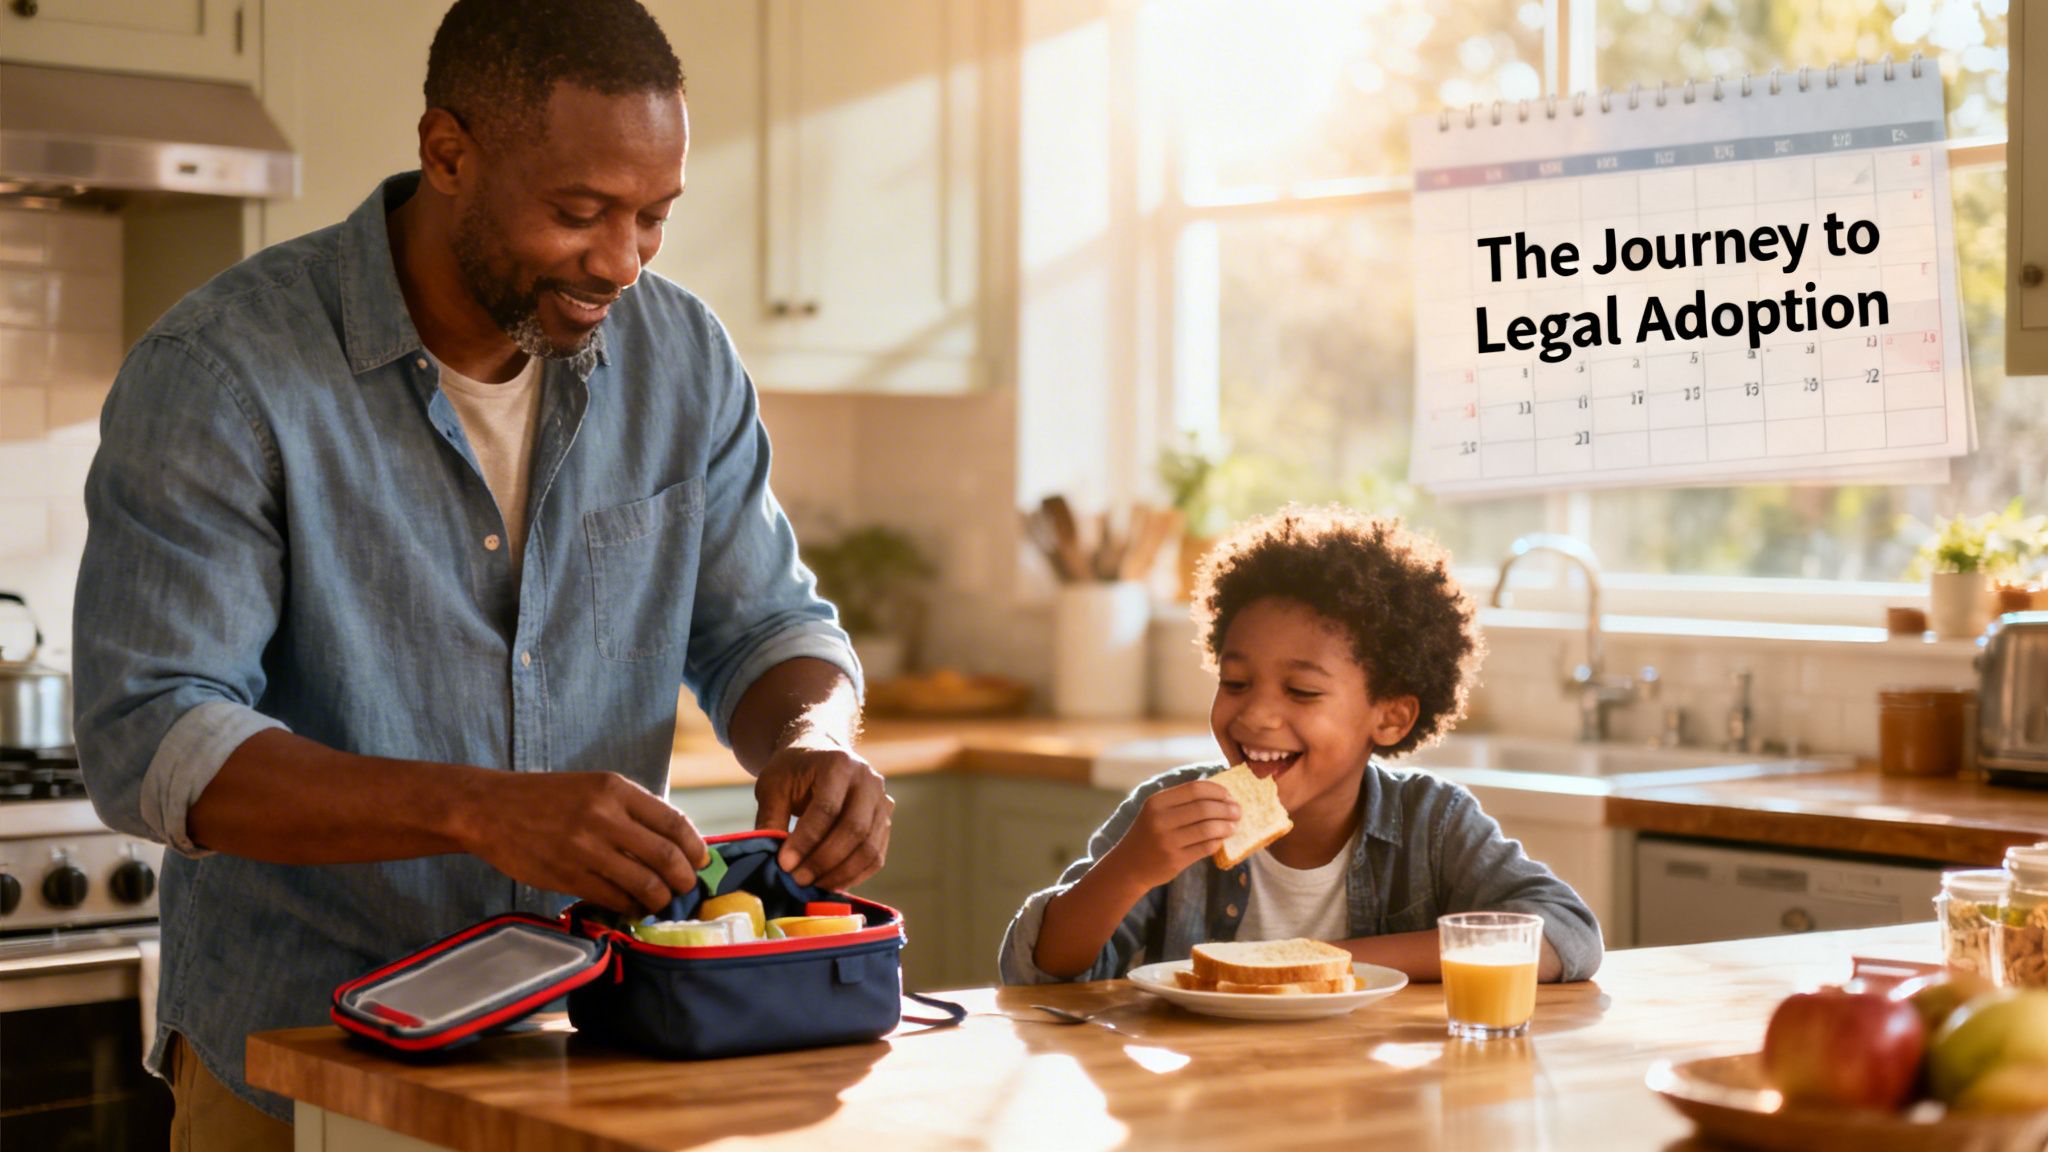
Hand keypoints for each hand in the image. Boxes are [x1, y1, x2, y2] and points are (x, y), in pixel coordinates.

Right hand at [458, 771, 708, 914]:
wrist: (489, 809)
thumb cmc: (547, 798)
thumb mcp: (594, 787)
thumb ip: (632, 810)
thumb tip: (675, 842)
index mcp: (615, 789)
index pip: (674, 822)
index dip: (695, 848)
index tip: (701, 861)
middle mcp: (604, 817)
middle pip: (666, 857)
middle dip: (685, 879)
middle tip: (686, 888)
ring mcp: (585, 849)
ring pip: (644, 884)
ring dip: (661, 899)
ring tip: (661, 902)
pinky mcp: (567, 876)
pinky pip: (614, 899)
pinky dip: (631, 907)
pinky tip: (633, 906)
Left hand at [753, 741, 891, 889]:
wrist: (820, 753)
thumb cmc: (793, 771)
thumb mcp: (773, 786)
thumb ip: (771, 819)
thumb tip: (769, 859)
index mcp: (839, 764)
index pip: (827, 809)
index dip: (806, 841)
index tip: (784, 864)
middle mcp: (868, 781)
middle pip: (854, 830)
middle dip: (824, 861)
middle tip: (798, 879)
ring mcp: (883, 802)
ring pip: (869, 848)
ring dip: (840, 874)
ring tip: (812, 885)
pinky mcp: (885, 822)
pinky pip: (876, 857)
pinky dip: (855, 876)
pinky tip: (830, 883)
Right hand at [1101, 779, 1238, 891]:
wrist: (1129, 866)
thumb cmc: (1148, 834)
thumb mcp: (1156, 812)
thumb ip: (1182, 801)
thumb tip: (1220, 794)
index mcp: (1157, 802)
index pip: (1194, 789)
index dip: (1217, 791)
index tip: (1229, 795)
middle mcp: (1160, 820)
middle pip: (1204, 808)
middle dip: (1226, 809)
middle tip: (1238, 811)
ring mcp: (1168, 841)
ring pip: (1208, 829)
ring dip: (1226, 826)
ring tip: (1234, 826)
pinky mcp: (1175, 860)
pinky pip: (1205, 847)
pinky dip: (1218, 842)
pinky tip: (1221, 839)